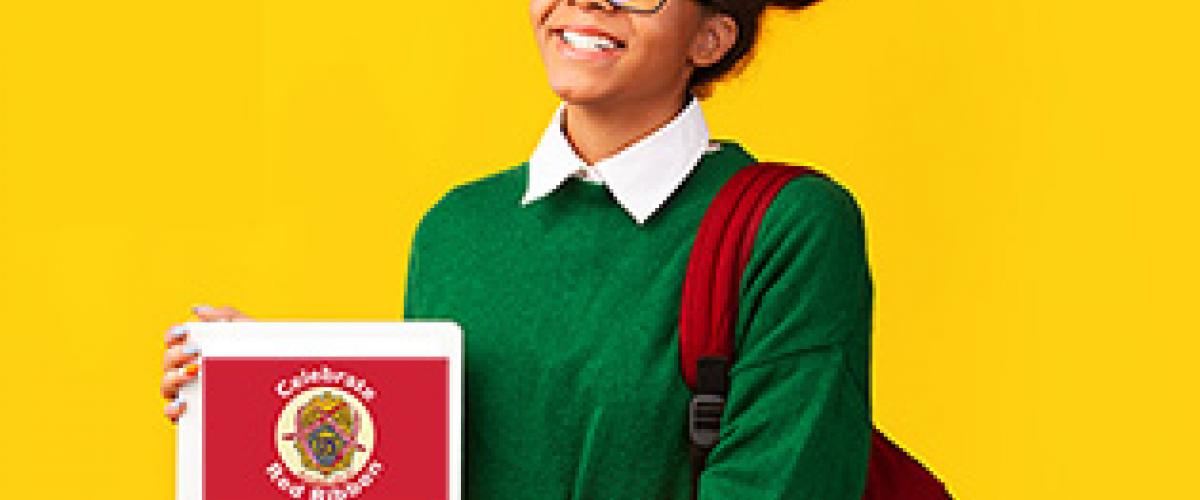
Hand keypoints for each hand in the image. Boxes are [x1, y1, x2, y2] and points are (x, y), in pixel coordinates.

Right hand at [161, 304, 252, 422]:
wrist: (282, 389)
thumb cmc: (261, 357)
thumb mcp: (250, 334)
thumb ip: (228, 316)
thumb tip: (198, 309)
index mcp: (197, 350)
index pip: (174, 340)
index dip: (173, 334)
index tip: (184, 331)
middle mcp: (188, 371)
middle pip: (167, 361)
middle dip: (176, 354)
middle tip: (195, 351)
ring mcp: (188, 393)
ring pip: (166, 385)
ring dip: (174, 376)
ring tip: (193, 371)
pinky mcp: (192, 414)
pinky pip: (171, 412)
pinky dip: (172, 408)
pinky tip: (183, 403)